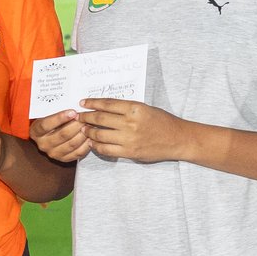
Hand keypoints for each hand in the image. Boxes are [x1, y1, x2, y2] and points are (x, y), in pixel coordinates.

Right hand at [31, 109, 92, 164]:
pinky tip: (90, 136)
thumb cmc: (49, 120)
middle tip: (85, 117)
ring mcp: (53, 153)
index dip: (60, 118)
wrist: (47, 135)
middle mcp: (43, 144)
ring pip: (72, 144)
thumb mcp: (48, 114)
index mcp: (36, 132)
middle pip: (62, 135)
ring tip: (89, 124)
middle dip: (76, 125)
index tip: (73, 112)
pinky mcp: (64, 159)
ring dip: (83, 133)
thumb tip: (73, 105)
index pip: (46, 125)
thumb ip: (56, 110)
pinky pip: (78, 153)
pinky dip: (86, 144)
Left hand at [75, 98, 189, 163]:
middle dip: (86, 117)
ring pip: (100, 135)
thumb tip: (103, 108)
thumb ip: (126, 108)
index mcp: (134, 108)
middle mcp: (130, 123)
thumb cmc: (162, 121)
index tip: (82, 102)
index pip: (107, 104)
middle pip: (100, 119)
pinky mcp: (129, 152)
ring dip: (89, 132)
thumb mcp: (144, 108)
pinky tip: (93, 142)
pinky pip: (106, 149)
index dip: (92, 103)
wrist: (177, 139)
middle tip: (79, 116)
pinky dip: (96, 145)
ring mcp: (129, 139)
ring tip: (84, 129)